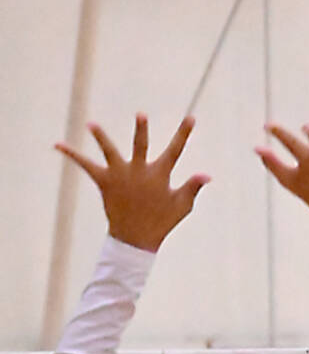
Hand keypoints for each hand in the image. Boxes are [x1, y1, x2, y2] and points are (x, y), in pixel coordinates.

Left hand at [56, 114, 208, 251]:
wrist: (136, 239)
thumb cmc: (162, 221)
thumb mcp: (182, 206)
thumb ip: (192, 187)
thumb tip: (206, 175)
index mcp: (159, 175)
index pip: (175, 150)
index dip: (184, 134)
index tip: (191, 117)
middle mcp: (139, 171)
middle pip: (140, 146)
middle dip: (141, 130)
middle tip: (141, 115)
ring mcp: (120, 175)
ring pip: (110, 151)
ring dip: (101, 138)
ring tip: (91, 124)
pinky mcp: (104, 182)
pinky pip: (85, 165)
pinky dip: (72, 155)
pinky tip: (57, 144)